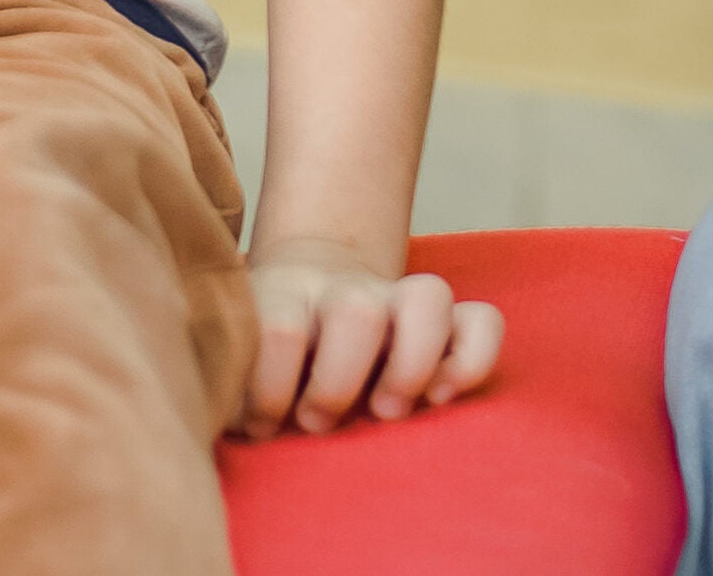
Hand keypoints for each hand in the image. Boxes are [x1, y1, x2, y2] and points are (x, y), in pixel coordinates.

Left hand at [237, 239, 506, 435]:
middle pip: (356, 314)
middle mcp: (345, 292)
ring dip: (409, 366)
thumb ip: (230, 381)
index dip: (269, 390)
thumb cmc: (264, 352)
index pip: (279, 330)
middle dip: (340, 384)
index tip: (261, 425)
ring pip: (428, 298)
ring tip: (386, 411)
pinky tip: (441, 396)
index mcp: (284, 296)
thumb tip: (230, 429)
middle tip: (318, 422)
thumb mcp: (234, 356)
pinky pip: (482, 321)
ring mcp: (398, 299)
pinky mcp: (444, 318)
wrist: (305, 283)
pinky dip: (471, 359)